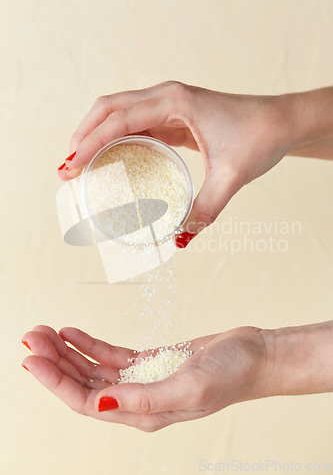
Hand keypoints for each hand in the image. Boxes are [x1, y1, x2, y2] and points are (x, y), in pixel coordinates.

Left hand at [21, 325, 267, 431]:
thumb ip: (143, 399)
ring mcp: (143, 381)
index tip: (32, 360)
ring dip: (67, 352)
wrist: (255, 355)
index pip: (86, 401)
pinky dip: (90, 344)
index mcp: (143, 413)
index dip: (56, 381)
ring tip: (45, 332)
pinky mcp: (151, 363)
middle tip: (31, 337)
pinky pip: (111, 356)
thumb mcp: (188, 386)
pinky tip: (73, 332)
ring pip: (93, 369)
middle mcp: (138, 400)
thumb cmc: (230, 373)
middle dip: (54, 362)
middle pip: (84, 384)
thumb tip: (101, 404)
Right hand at [57, 82, 298, 243]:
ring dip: (95, 134)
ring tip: (79, 164)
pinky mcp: (173, 116)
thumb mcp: (233, 175)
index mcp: (175, 102)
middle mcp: (167, 97)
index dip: (90, 143)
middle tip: (66, 168)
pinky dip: (115, 138)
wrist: (281, 121)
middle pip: (108, 108)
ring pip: (118, 112)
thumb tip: (179, 238)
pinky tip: (110, 158)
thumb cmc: (260, 136)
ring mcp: (169, 104)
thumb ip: (207, 208)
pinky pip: (135, 123)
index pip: (119, 120)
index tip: (71, 167)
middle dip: (83, 135)